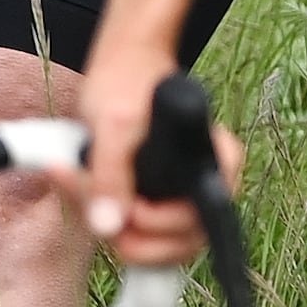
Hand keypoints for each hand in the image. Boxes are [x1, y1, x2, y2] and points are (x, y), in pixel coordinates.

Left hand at [71, 35, 236, 268]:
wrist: (119, 63)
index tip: (129, 213)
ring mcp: (184, 197)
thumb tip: (110, 227)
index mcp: (218, 164)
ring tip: (88, 192)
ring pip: (157, 244)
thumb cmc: (126, 83)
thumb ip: (112, 174)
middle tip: (97, 206)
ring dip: (116, 229)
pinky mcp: (159, 201)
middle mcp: (209, 186)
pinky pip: (140, 232)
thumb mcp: (114, 124)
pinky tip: (89, 196)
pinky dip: (110, 221)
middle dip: (133, 234)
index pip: (201, 225)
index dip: (160, 231)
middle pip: (179, 244)